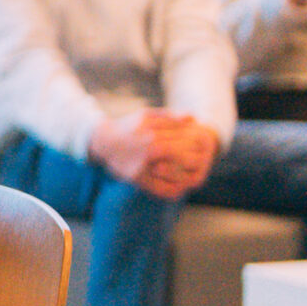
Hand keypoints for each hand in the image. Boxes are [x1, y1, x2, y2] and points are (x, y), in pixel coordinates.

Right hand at [95, 111, 209, 198]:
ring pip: (177, 177)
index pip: (187, 141)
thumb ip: (169, 116)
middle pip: (186, 159)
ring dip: (189, 176)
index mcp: (154, 137)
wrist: (101, 141)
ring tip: (194, 173)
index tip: (205, 143)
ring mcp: (143, 168)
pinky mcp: (137, 179)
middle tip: (203, 159)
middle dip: (198, 159)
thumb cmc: (128, 126)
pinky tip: (181, 187)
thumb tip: (192, 119)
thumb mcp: (147, 115)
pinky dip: (174, 190)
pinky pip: (161, 189)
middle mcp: (149, 153)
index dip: (200, 143)